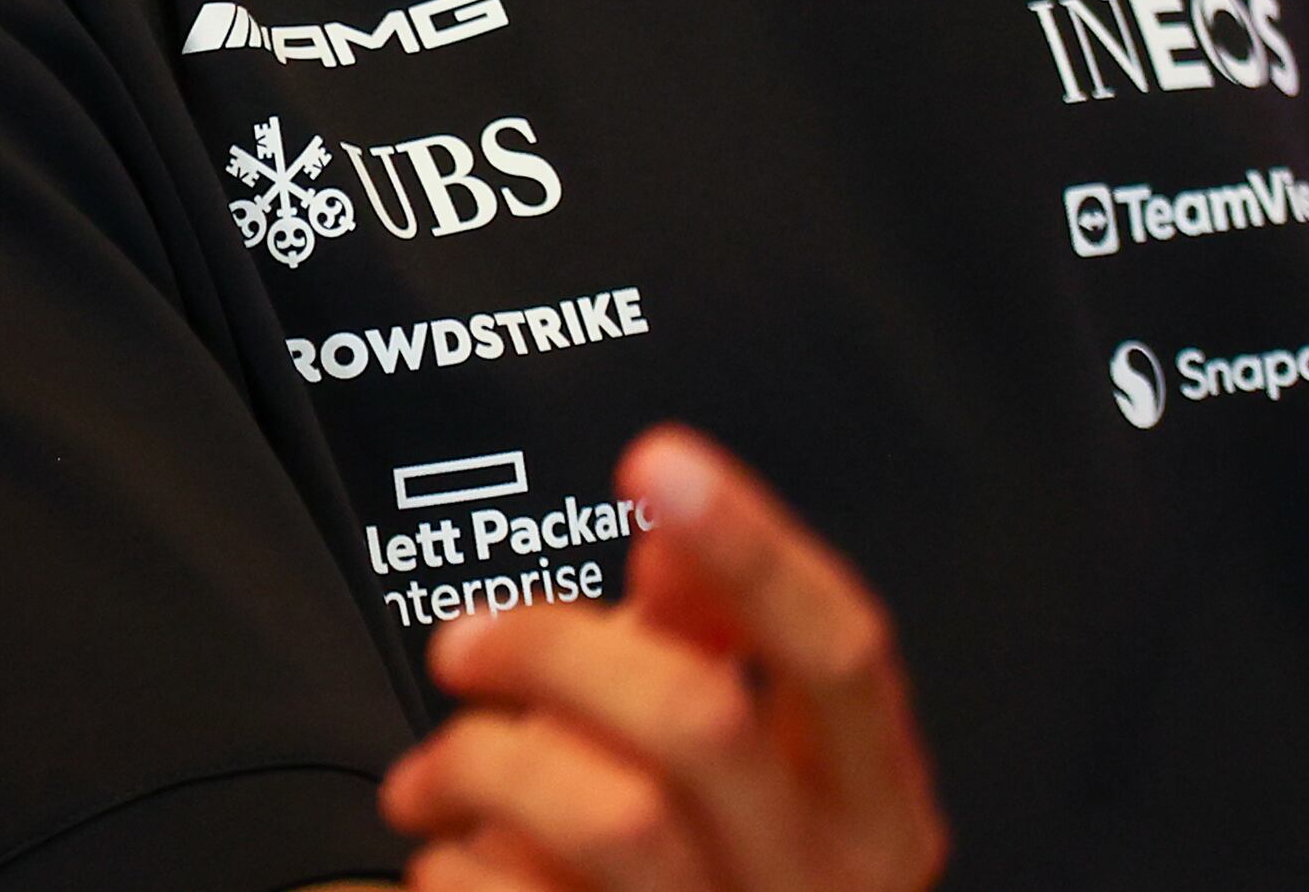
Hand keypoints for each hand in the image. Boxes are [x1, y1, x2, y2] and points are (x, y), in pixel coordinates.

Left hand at [376, 427, 943, 891]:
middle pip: (700, 720)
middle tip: (466, 646)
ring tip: (437, 773)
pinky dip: (456, 864)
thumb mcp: (731, 765)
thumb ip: (706, 641)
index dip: (752, 547)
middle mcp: (820, 890)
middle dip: (551, 652)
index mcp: (871, 814)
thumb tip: (677, 526)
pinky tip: (454, 858)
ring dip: (486, 766)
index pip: (841, 654)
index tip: (657, 460)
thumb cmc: (692, 878)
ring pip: (613, 817)